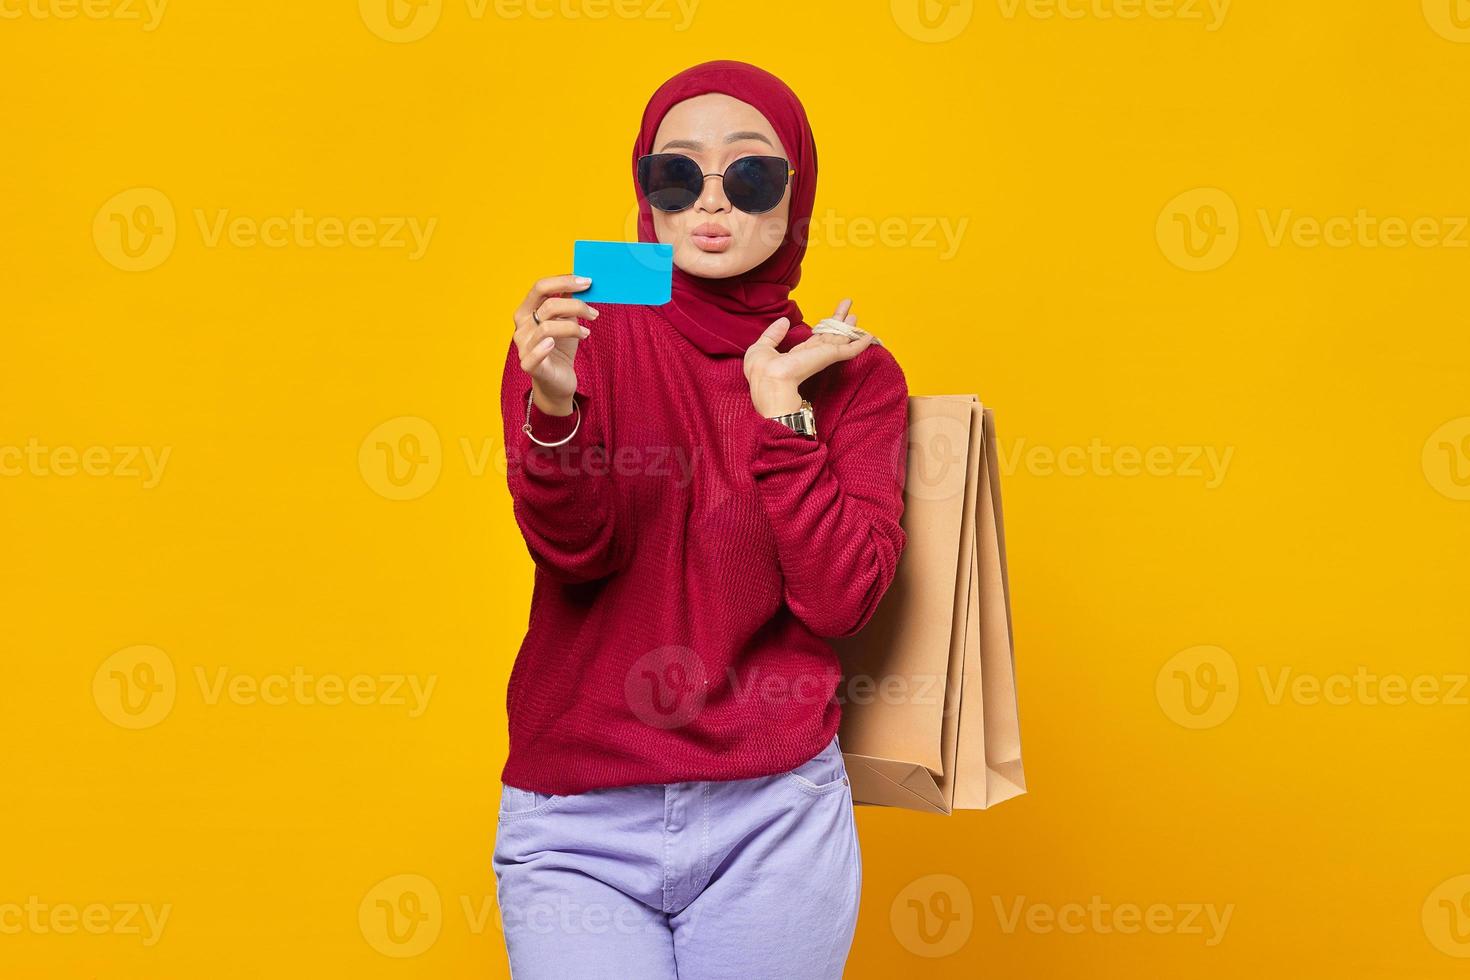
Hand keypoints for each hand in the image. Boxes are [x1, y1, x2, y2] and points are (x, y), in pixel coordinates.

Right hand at [512, 274, 598, 414]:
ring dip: (573, 327)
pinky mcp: (529, 365)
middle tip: (594, 313)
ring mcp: (523, 346)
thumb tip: (581, 281)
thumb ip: (568, 302)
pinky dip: (548, 347)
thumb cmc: (560, 349)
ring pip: (548, 327)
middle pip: (548, 305)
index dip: (564, 281)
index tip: (588, 282)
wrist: (557, 382)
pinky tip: (568, 343)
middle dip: (576, 305)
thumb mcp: (566, 321)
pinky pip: (535, 354)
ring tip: (586, 333)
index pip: (540, 287)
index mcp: (527, 311)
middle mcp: (521, 326)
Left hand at [744, 298, 875, 415]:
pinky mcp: (828, 357)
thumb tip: (785, 321)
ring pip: (840, 339)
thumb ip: (774, 334)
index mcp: (797, 356)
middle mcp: (811, 357)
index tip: (831, 317)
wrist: (769, 381)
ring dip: (849, 326)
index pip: (815, 340)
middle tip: (849, 307)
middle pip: (830, 336)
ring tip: (856, 313)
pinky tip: (869, 337)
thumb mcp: (762, 348)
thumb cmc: (761, 371)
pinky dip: (859, 344)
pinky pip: (848, 350)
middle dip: (839, 322)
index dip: (824, 327)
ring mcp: (821, 357)